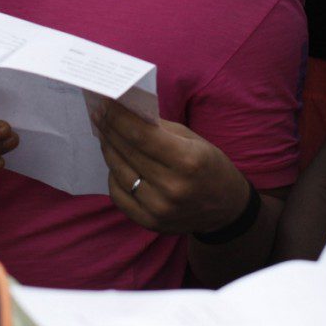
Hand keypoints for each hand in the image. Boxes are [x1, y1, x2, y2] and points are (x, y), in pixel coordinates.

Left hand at [96, 100, 247, 233]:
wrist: (226, 209)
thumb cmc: (209, 165)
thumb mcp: (192, 139)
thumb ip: (158, 127)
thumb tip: (125, 109)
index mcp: (188, 161)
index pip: (141, 135)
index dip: (118, 117)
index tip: (105, 103)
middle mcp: (172, 187)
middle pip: (127, 152)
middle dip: (109, 128)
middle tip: (98, 113)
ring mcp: (160, 209)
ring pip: (118, 172)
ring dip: (108, 149)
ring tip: (104, 133)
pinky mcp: (150, 223)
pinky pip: (118, 195)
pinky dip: (113, 175)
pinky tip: (115, 161)